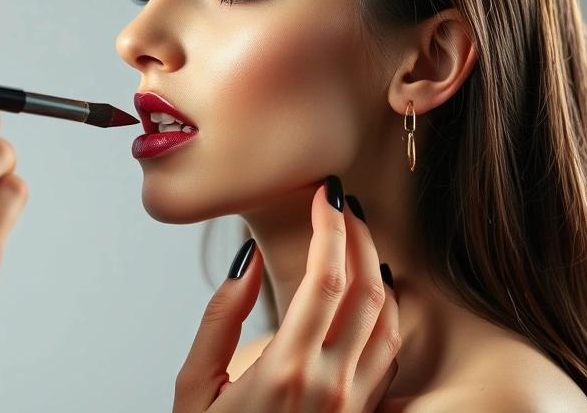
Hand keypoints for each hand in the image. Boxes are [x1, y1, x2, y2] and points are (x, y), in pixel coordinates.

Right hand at [173, 178, 399, 412]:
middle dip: (359, 234)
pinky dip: (389, 309)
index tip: (325, 194)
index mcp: (287, 369)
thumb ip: (220, 319)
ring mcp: (354, 402)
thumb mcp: (196, 386)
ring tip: (357, 235)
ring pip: (389, 316)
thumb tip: (246, 262)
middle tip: (343, 202)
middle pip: (367, 288)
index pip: (327, 277)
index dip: (331, 227)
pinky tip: (374, 288)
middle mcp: (331, 383)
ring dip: (378, 266)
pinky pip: (391, 351)